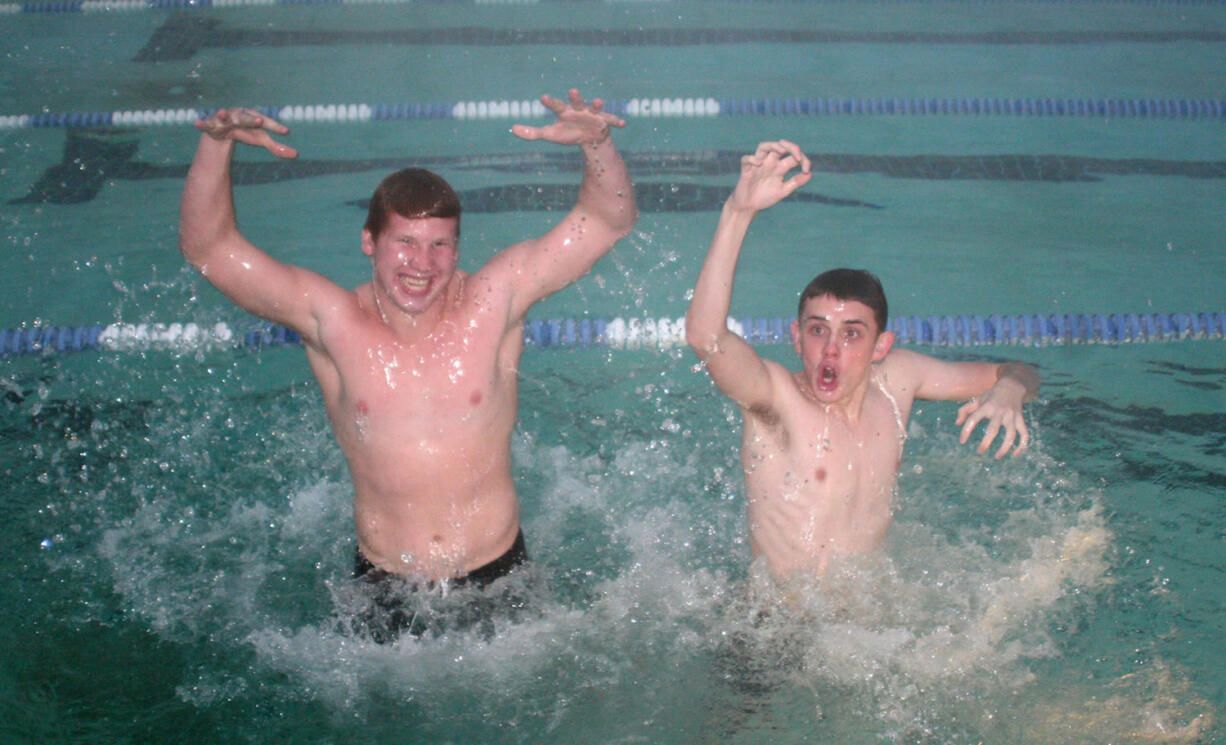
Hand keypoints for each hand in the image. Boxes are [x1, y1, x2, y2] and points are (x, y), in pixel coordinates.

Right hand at [195, 108, 297, 158]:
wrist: (223, 127)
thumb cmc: (246, 132)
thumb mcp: (260, 140)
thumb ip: (276, 147)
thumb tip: (296, 154)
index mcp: (252, 117)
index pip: (265, 122)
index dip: (274, 126)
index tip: (286, 132)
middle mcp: (239, 115)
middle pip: (246, 118)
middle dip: (252, 120)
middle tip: (261, 121)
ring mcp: (224, 119)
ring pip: (224, 117)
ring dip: (223, 114)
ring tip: (222, 112)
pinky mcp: (210, 124)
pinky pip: (205, 124)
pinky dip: (201, 124)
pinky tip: (195, 123)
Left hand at [510, 89, 624, 145]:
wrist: (590, 138)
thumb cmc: (568, 132)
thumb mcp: (550, 135)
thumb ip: (532, 132)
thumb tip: (512, 129)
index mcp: (565, 112)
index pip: (556, 106)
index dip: (550, 102)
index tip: (542, 98)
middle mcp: (579, 110)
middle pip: (576, 101)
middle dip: (575, 96)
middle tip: (572, 90)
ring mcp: (593, 114)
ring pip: (594, 108)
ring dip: (596, 104)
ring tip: (597, 100)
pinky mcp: (605, 122)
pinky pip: (611, 121)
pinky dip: (617, 122)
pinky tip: (623, 124)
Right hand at [727, 140, 812, 212]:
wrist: (748, 207)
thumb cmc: (765, 197)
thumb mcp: (783, 191)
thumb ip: (795, 182)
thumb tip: (810, 174)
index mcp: (780, 167)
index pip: (794, 156)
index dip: (803, 159)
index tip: (806, 170)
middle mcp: (770, 163)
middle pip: (780, 146)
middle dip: (791, 147)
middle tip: (798, 156)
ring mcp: (758, 165)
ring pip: (763, 146)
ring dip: (773, 146)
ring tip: (782, 151)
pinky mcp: (746, 170)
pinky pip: (746, 159)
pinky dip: (752, 159)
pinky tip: (759, 163)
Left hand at [955, 380, 1030, 458]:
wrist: (1012, 386)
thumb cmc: (991, 395)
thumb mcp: (977, 399)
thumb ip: (965, 410)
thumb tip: (957, 424)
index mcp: (986, 407)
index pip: (973, 419)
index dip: (966, 431)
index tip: (962, 441)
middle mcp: (999, 412)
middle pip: (993, 429)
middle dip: (986, 442)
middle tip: (979, 452)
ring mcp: (1011, 416)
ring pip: (1011, 434)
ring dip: (1005, 447)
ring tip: (997, 457)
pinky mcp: (1021, 419)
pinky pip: (1024, 434)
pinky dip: (1022, 445)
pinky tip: (1015, 454)